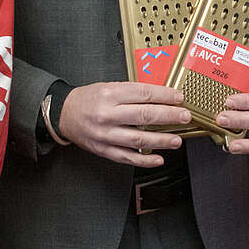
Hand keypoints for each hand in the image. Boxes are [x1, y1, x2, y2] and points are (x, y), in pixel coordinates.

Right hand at [57, 82, 191, 167]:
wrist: (64, 114)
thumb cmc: (89, 99)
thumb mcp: (109, 87)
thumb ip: (132, 92)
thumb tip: (162, 97)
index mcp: (110, 94)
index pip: (143, 94)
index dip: (165, 96)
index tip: (179, 98)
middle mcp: (107, 115)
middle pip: (144, 115)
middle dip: (169, 116)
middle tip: (185, 117)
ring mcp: (105, 134)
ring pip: (138, 140)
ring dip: (161, 141)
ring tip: (177, 140)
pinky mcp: (104, 150)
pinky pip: (127, 157)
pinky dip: (145, 161)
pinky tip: (158, 159)